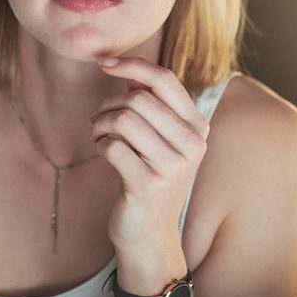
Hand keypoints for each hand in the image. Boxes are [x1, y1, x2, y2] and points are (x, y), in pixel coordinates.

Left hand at [91, 56, 210, 255]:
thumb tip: (125, 67)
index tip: (105, 63)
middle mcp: (192, 144)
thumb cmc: (150, 177)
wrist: (150, 233)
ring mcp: (172, 166)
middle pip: (138, 99)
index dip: (131, 64)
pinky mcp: (148, 184)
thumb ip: (150, 103)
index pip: (164, 79)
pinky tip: (103, 153)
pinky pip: (112, 147)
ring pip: (123, 120)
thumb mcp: (160, 138)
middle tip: (100, 120)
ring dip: (101, 124)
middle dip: (109, 105)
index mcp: (197, 126)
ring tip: (99, 136)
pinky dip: (100, 145)